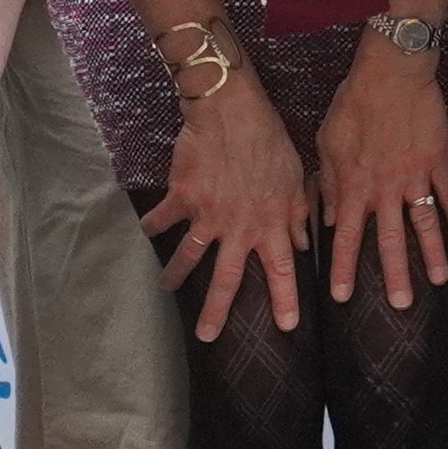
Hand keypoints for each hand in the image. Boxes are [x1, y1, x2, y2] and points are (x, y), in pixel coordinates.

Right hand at [142, 68, 309, 339]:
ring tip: (165, 287)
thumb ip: (299, 213)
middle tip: (207, 337)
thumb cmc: (270, 140)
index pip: (281, 269)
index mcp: (271, 222)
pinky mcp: (182, 198)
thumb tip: (304, 243)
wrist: (232, 111)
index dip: (285, 299)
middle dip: (217, 310)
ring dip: (175, 274)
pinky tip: (144, 232)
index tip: (286, 326)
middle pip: (228, 277)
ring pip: (189, 255)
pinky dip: (151, 225)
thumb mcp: (296, 177)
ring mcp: (208, 214)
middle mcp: (239, 226)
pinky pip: (162, 218)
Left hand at [313, 39, 447, 309]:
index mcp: (354, 186)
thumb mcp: (327, 144)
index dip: (345, 269)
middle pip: (390, 241)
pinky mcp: (438, 161)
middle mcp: (385, 188)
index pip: (348, 237)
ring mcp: (414, 177)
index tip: (342, 297)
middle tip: (400, 306)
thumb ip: (329, 184)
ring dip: (430, 255)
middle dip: (394, 276)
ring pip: (424, 224)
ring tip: (439, 281)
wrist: (391, 74)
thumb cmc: (353, 104)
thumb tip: (330, 217)